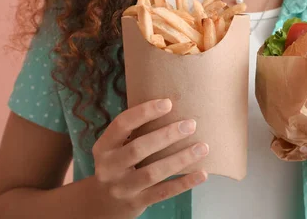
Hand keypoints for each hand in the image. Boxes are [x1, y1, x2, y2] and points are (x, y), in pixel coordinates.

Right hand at [92, 98, 208, 217]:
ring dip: (180, 159)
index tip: (168, 103)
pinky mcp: (136, 203)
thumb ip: (134, 132)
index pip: (122, 124)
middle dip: (167, 135)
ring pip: (153, 173)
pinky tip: (202, 173)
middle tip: (191, 124)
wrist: (104, 204)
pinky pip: (163, 192)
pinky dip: (184, 183)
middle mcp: (109, 168)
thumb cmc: (118, 165)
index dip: (144, 112)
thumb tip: (171, 106)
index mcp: (103, 147)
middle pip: (139, 148)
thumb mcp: (115, 148)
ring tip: (203, 147)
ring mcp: (122, 188)